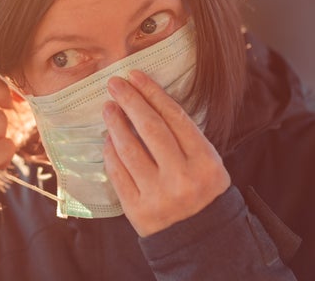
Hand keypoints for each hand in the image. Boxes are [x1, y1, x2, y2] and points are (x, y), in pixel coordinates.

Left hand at [102, 69, 229, 236]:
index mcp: (205, 163)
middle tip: (115, 84)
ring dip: (115, 124)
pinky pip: (118, 173)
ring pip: (129, 150)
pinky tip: (108, 138)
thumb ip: (183, 135)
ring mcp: (158, 196)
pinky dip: (111, 152)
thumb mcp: (207, 162)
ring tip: (108, 107)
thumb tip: (146, 100)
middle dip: (130, 101)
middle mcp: (182, 178)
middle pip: (150, 129)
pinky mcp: (137, 211)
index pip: (175, 118)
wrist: (200, 239)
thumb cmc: (201, 189)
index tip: (136, 75)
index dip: (153, 93)